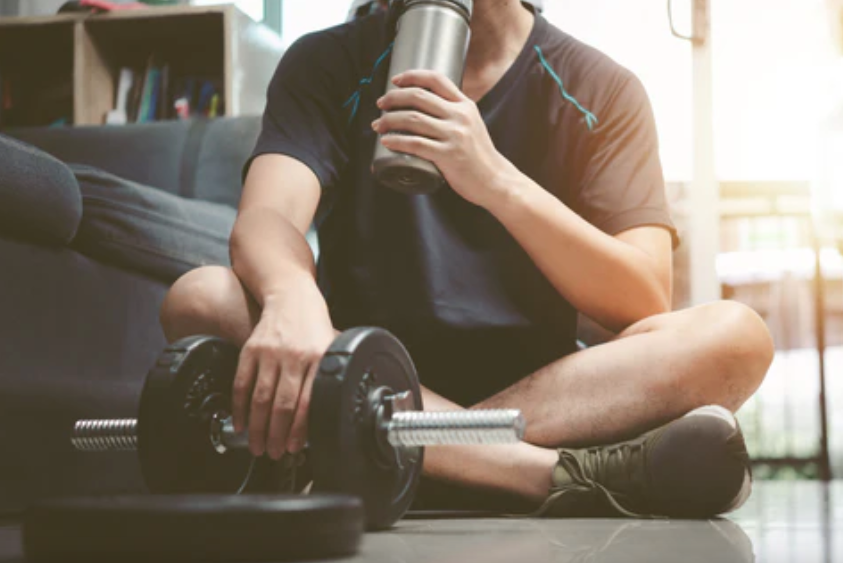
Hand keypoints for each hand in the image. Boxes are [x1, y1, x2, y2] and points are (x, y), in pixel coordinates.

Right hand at [231, 281, 335, 459]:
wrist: (291, 296)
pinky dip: (239, 407)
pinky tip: (241, 423)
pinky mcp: (251, 349)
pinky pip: (242, 383)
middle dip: (276, 435)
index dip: (298, 429)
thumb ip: (327, 375)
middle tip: (273, 453)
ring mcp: (270, 353)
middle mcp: (294, 356)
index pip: (307, 402)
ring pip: (260, 398)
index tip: (293, 447)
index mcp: (318, 358)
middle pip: (282, 404)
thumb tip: (328, 414)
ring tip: (257, 446)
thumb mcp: (330, 347)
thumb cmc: (313, 325)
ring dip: (257, 427)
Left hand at [372, 70, 515, 207]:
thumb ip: (453, 114)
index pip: (436, 79)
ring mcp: (454, 136)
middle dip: (394, 98)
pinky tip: (386, 141)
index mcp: (465, 105)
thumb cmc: (478, 155)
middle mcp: (460, 116)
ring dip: (390, 120)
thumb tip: (424, 107)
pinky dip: (397, 141)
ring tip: (378, 125)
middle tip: (380, 104)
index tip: (395, 80)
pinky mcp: (448, 156)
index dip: (412, 76)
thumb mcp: (471, 125)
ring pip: (413, 119)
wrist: (495, 180)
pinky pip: (416, 144)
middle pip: (419, 97)